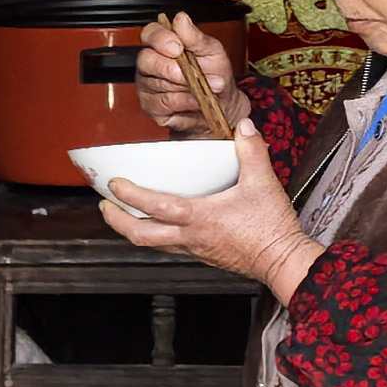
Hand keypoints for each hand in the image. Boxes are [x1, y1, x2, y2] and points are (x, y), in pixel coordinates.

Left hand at [94, 124, 321, 298]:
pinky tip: (157, 226)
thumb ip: (252, 152)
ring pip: (152, 245)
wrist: (283, 260)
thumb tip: (244, 126)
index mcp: (200, 218)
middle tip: (104, 206)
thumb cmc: (272, 227)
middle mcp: (190, 237)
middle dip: (117, 221)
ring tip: (120, 215)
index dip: (131, 195)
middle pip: (141, 235)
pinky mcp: (202, 255)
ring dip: (132, 230)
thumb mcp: (263, 183)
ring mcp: (194, 249)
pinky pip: (169, 247)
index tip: (115, 183)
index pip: (156, 207)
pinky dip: (154, 237)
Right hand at [135, 11, 244, 142]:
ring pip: (156, 83)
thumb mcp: (212, 51)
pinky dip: (183, 101)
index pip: (150, 33)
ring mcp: (148, 85)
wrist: (222, 103)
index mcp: (164, 44)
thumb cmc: (215, 74)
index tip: (177, 47)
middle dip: (169, 67)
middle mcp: (151, 63)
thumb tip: (181, 19)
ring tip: (202, 87)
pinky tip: (195, 100)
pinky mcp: (151, 106)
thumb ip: (195, 36)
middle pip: (146, 59)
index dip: (160, 39)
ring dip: (183, 86)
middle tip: (188, 72)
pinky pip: (162, 102)